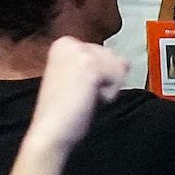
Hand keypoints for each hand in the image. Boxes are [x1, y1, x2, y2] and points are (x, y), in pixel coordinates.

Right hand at [22, 38, 126, 153]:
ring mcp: (79, 52)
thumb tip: (124, 62)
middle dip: (104, 80)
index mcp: (63, 44)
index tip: (77, 88)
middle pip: (114, 57)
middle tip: (80, 94)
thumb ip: (99, 64)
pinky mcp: (90, 65)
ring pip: (118, 67)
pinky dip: (109, 94)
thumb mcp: (80, 78)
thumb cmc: (63, 111)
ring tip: (83, 97)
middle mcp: (70, 43)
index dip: (99, 76)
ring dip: (107, 87)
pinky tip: (88, 99)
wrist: (50, 131)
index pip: (105, 53)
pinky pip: (118, 78)